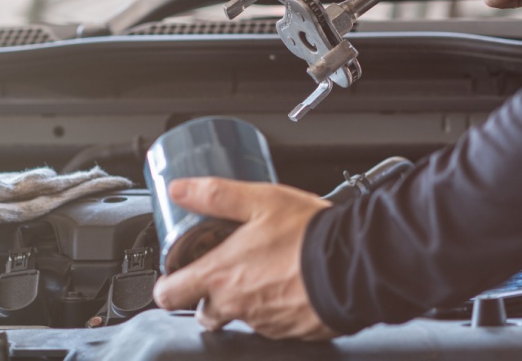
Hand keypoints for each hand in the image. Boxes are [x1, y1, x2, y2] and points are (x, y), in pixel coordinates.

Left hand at [151, 177, 338, 340]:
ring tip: (265, 274)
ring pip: (242, 318)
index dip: (167, 285)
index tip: (174, 276)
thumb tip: (179, 190)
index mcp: (220, 275)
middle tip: (223, 275)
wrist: (355, 264)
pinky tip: (291, 286)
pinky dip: (276, 308)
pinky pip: (273, 324)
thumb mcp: (259, 200)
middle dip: (207, 298)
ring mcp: (264, 323)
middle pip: (204, 314)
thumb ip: (215, 195)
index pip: (170, 295)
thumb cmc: (308, 236)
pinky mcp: (291, 331)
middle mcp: (237, 306)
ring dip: (246, 301)